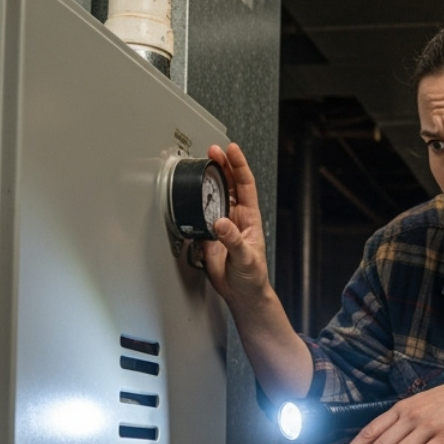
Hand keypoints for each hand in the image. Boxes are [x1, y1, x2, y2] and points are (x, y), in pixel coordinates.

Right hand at [200, 142, 271, 311]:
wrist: (241, 292)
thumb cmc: (252, 276)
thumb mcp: (246, 257)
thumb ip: (233, 240)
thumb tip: (221, 223)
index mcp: (250, 217)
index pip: (245, 184)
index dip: (239, 166)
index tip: (232, 150)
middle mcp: (236, 217)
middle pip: (229, 184)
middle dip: (222, 165)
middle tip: (213, 151)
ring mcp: (222, 224)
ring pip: (214, 195)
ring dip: (208, 180)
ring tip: (201, 164)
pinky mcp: (209, 234)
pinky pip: (201, 213)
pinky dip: (195, 202)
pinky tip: (191, 192)